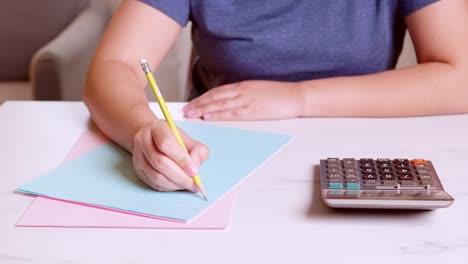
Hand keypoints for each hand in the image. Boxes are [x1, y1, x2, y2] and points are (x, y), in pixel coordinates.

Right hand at [132, 119, 209, 191]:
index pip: (166, 143)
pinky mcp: (138, 170)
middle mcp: (143, 140)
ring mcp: (138, 156)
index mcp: (157, 127)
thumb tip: (195, 167)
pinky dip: (169, 187)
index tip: (194, 171)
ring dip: (175, 184)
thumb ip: (198, 151)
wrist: (153, 139)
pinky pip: (153, 184)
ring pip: (156, 176)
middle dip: (180, 176)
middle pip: (160, 162)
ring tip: (188, 185)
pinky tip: (178, 185)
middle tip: (194, 183)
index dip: (181, 159)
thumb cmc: (173, 139)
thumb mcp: (189, 139)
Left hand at [183, 80, 302, 119]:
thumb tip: (230, 101)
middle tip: (185, 110)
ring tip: (191, 115)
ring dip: (203, 110)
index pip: (217, 91)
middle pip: (214, 97)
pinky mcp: (252, 111)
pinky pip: (230, 113)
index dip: (203, 98)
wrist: (295, 96)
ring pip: (219, 105)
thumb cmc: (279, 95)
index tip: (192, 103)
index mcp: (243, 86)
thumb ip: (243, 94)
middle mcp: (241, 91)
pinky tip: (207, 117)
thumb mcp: (257, 89)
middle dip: (198, 104)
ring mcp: (246, 101)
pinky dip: (217, 115)